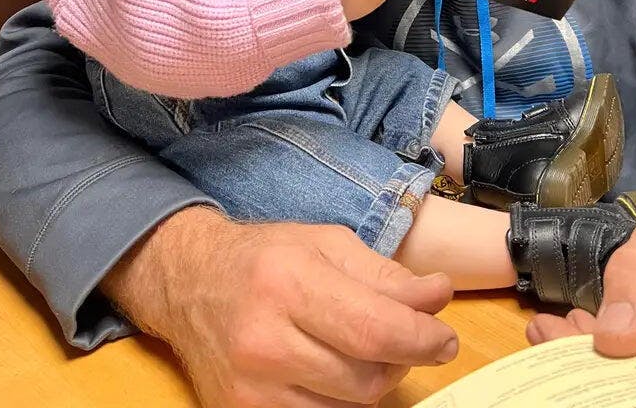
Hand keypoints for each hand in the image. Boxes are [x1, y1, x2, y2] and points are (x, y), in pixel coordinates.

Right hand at [104, 207, 456, 407]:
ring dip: (372, 381)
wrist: (190, 284)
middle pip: (366, 378)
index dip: (422, 339)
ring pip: (348, 406)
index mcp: (289, 281)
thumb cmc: (266, 257)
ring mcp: (250, 387)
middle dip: (401, 359)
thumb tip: (437, 297)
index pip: (374, 331)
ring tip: (365, 348)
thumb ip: (385, 275)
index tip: (445, 339)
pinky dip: (339, 399)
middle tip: (408, 337)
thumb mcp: (328, 244)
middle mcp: (264, 339)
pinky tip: (335, 368)